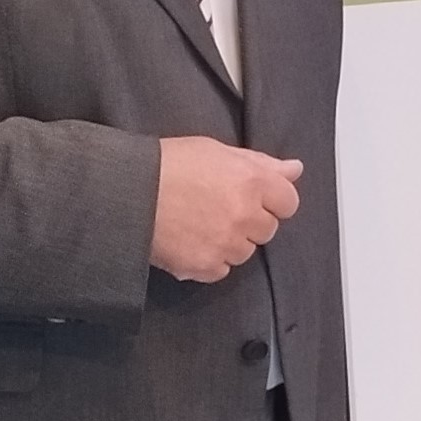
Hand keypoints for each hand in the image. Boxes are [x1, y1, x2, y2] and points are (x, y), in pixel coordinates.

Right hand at [153, 138, 303, 282]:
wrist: (126, 191)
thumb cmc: (167, 164)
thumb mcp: (216, 151)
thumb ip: (261, 163)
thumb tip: (294, 169)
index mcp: (251, 182)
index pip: (288, 202)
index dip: (271, 199)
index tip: (253, 197)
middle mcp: (244, 215)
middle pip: (267, 229)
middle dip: (249, 220)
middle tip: (218, 207)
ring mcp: (225, 244)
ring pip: (244, 252)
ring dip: (230, 241)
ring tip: (200, 223)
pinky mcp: (204, 266)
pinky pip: (221, 269)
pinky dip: (209, 259)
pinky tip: (190, 241)